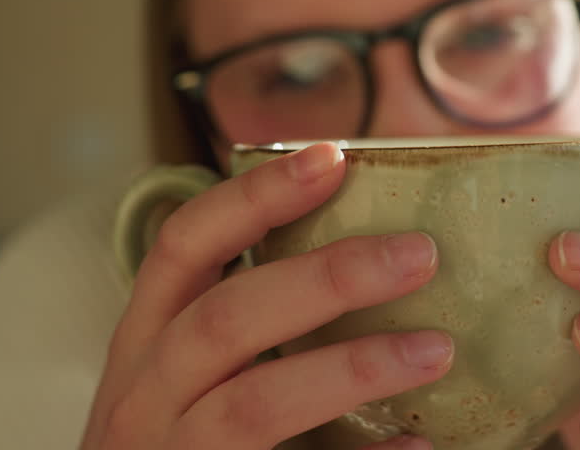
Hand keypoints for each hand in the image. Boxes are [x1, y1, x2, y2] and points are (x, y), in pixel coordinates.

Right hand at [81, 142, 449, 449]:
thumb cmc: (173, 444)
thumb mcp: (181, 375)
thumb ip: (245, 323)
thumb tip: (369, 256)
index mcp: (144, 343)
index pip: (184, 245)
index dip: (253, 195)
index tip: (332, 158)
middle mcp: (144, 397)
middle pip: (227, 319)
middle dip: (327, 278)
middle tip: (419, 254)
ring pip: (253, 405)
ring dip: (350, 368)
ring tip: (435, 349)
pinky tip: (417, 445)